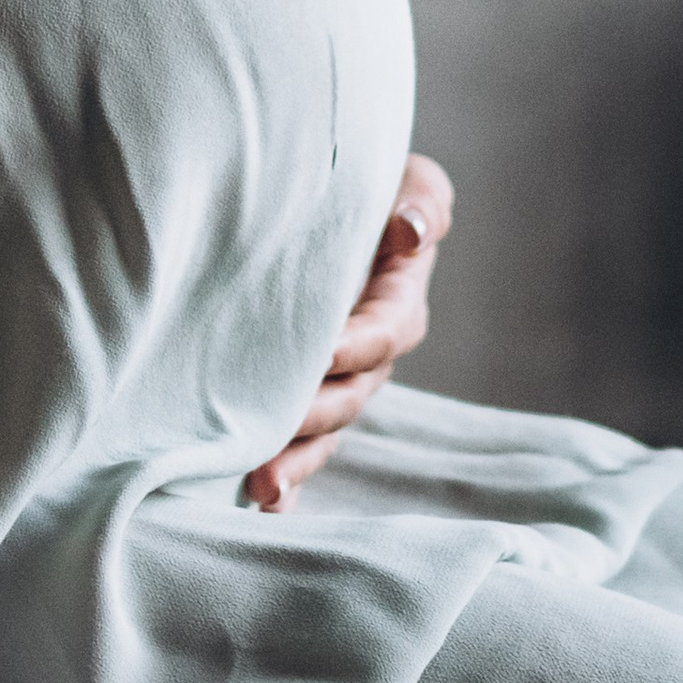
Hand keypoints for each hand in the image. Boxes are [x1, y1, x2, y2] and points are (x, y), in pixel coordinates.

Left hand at [244, 153, 453, 513]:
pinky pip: (303, 437)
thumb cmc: (371, 186)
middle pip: (349, 394)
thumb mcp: (408, 182)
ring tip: (261, 488)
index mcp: (397, 301)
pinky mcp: (304, 388)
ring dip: (296, 459)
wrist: (328, 196)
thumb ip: (422, 202)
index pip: (382, 331)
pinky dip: (287, 473)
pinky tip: (260, 500)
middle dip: (315, 419)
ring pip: (323, 426)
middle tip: (274, 438)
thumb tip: (410, 231)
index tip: (320, 353)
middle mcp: (370, 349)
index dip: (354, 344)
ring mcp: (339, 376)